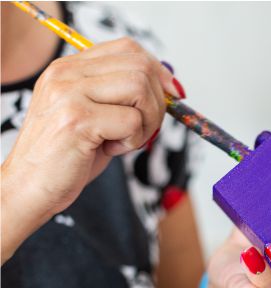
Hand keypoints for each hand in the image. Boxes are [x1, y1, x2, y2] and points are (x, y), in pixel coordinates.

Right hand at [1, 37, 182, 260]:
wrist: (30, 188)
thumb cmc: (68, 157)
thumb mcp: (96, 117)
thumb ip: (123, 96)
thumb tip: (171, 85)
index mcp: (69, 68)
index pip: (127, 48)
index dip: (157, 69)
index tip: (172, 93)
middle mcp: (66, 74)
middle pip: (139, 67)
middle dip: (158, 102)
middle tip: (146, 129)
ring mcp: (69, 94)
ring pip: (140, 90)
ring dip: (147, 122)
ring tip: (127, 140)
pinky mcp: (77, 120)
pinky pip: (132, 121)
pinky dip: (133, 140)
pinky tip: (112, 150)